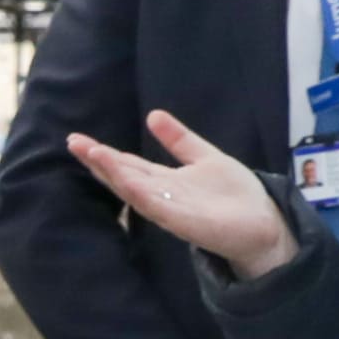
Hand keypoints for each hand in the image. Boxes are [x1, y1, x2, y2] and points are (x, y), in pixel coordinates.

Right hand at [66, 109, 297, 277]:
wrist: (266, 224)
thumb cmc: (237, 196)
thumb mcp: (205, 157)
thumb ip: (180, 140)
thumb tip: (152, 114)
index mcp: (165, 182)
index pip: (128, 165)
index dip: (104, 153)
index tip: (79, 139)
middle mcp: (162, 196)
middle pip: (123, 177)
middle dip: (98, 161)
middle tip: (73, 142)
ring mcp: (170, 210)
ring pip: (134, 190)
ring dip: (112, 173)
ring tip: (91, 153)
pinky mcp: (184, 222)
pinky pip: (157, 206)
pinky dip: (139, 192)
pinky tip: (125, 179)